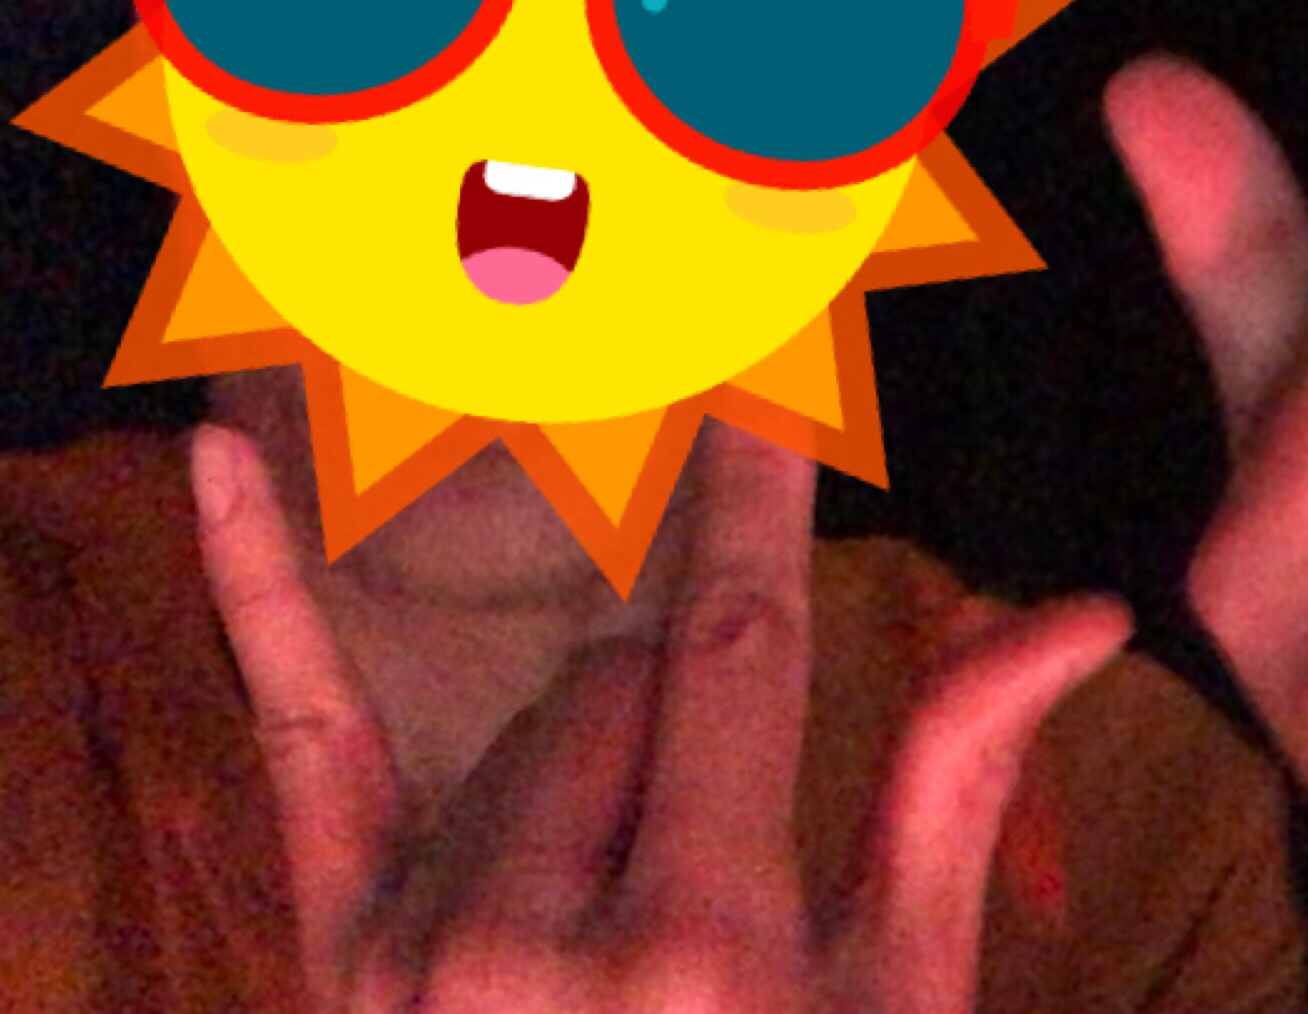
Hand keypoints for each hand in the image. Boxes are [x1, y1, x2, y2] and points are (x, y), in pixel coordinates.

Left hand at [193, 422, 1130, 1013]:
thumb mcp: (901, 1002)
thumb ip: (953, 784)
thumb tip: (1080, 609)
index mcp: (707, 943)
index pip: (738, 639)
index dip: (757, 491)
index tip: (761, 358)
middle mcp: (541, 945)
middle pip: (620, 684)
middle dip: (684, 724)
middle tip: (718, 860)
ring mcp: (415, 964)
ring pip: (517, 731)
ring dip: (577, 771)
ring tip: (620, 931)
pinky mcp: (333, 973)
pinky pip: (300, 741)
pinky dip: (255, 588)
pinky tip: (226, 452)